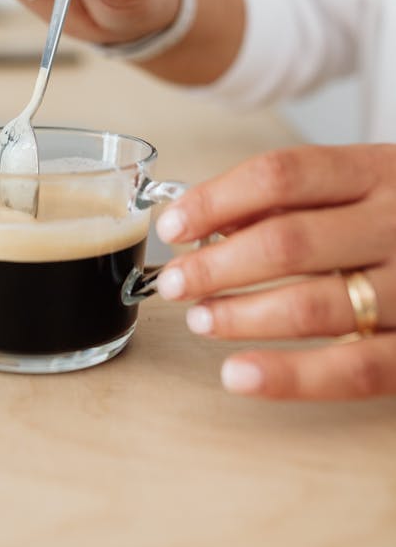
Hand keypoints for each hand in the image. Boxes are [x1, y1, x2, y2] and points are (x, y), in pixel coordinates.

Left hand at [154, 144, 395, 399]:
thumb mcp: (371, 178)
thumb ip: (300, 194)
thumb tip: (211, 221)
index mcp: (379, 169)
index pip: (282, 174)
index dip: (216, 199)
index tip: (173, 225)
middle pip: (288, 241)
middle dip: (216, 265)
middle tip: (172, 282)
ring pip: (314, 306)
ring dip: (241, 316)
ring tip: (198, 318)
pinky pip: (355, 369)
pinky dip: (290, 376)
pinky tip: (239, 375)